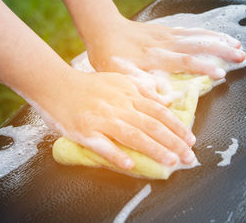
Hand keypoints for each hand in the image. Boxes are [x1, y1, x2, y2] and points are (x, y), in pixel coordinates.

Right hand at [34, 68, 196, 169]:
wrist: (55, 84)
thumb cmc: (88, 85)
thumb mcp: (118, 80)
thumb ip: (142, 90)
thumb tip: (165, 101)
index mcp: (128, 94)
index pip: (158, 112)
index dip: (176, 126)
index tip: (190, 139)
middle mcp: (119, 106)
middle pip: (151, 125)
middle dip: (173, 142)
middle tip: (188, 156)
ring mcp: (102, 119)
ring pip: (132, 135)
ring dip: (153, 149)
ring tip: (170, 161)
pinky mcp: (85, 131)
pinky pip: (103, 145)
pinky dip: (117, 154)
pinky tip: (130, 165)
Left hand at [85, 17, 245, 104]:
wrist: (103, 29)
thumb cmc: (109, 56)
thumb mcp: (118, 75)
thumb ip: (140, 86)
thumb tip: (164, 100)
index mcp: (153, 57)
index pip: (184, 61)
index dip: (203, 67)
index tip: (221, 74)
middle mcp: (164, 44)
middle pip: (197, 45)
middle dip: (221, 50)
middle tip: (242, 57)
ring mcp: (166, 34)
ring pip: (197, 35)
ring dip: (219, 39)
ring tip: (238, 46)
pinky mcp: (166, 29)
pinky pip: (191, 30)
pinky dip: (208, 32)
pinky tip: (220, 36)